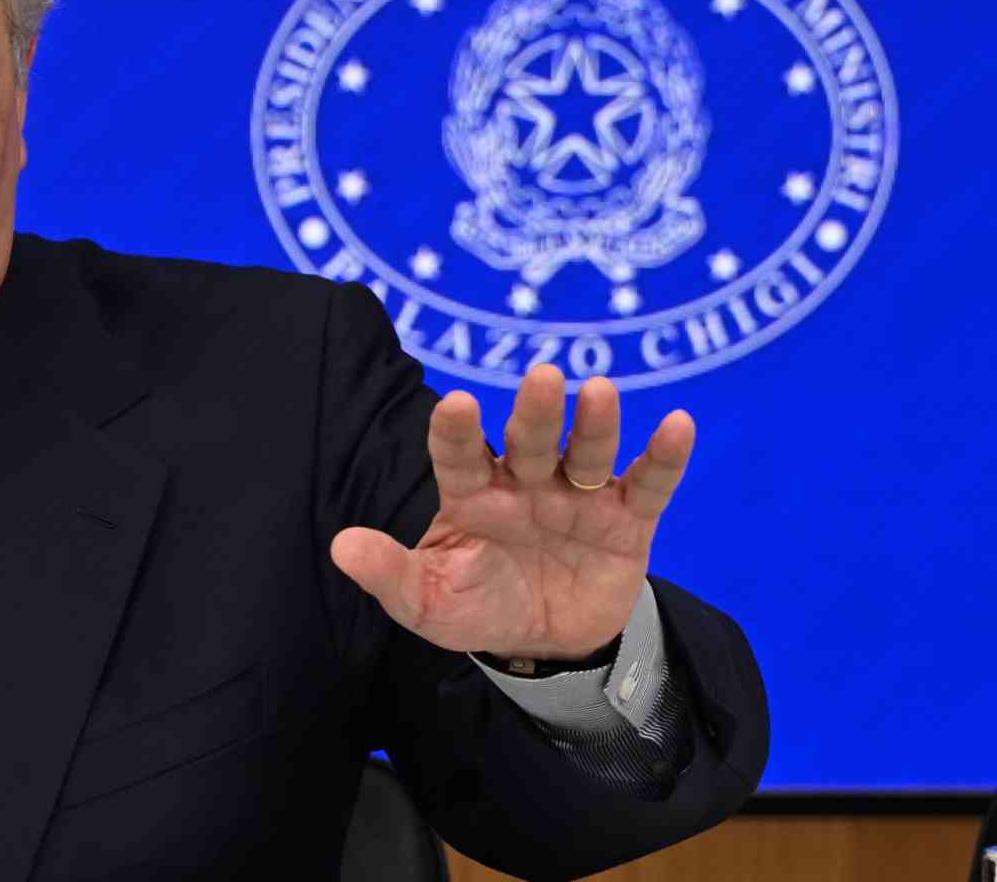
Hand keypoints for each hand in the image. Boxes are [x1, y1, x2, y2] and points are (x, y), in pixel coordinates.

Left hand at [329, 364, 694, 660]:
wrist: (544, 644)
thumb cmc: (477, 605)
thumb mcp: (427, 602)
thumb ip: (390, 575)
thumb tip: (342, 547)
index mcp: (472, 495)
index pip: (460, 456)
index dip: (457, 432)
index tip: (456, 405)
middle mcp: (524, 482)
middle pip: (529, 442)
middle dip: (535, 413)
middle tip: (544, 378)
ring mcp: (579, 495)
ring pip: (587, 452)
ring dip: (595, 424)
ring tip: (600, 391)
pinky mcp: (627, 519)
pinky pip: (648, 483)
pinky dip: (665, 457)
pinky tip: (679, 425)